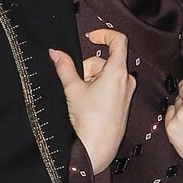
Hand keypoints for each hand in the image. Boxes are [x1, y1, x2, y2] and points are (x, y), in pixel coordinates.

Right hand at [49, 29, 133, 176]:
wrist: (97, 149)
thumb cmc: (89, 121)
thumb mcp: (72, 89)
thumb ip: (64, 67)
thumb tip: (55, 53)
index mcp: (118, 72)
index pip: (119, 41)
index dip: (104, 34)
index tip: (91, 37)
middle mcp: (126, 80)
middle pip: (105, 61)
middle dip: (87, 68)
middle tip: (76, 83)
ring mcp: (126, 92)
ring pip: (105, 75)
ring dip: (91, 80)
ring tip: (82, 98)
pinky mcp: (123, 103)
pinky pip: (109, 87)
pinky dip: (97, 89)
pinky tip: (88, 104)